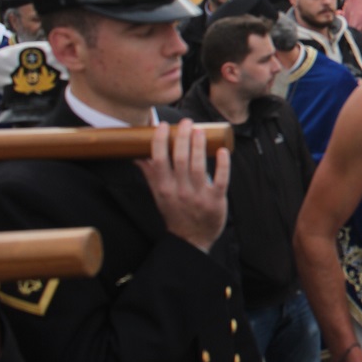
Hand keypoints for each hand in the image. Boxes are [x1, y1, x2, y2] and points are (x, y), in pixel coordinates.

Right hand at [135, 120, 229, 253]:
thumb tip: (138, 155)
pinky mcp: (216, 200)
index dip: (159, 142)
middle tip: (185, 121)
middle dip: (182, 138)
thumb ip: (151, 174)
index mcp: (164, 188)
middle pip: (179, 160)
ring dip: (199, 147)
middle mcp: (179, 191)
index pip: (158, 161)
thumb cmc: (175, 212)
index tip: (162, 125)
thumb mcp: (159, 195)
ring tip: (199, 130)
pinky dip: (223, 165)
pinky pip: (221, 180)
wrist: (191, 239)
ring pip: (198, 167)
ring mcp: (198, 196)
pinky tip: (223, 151)